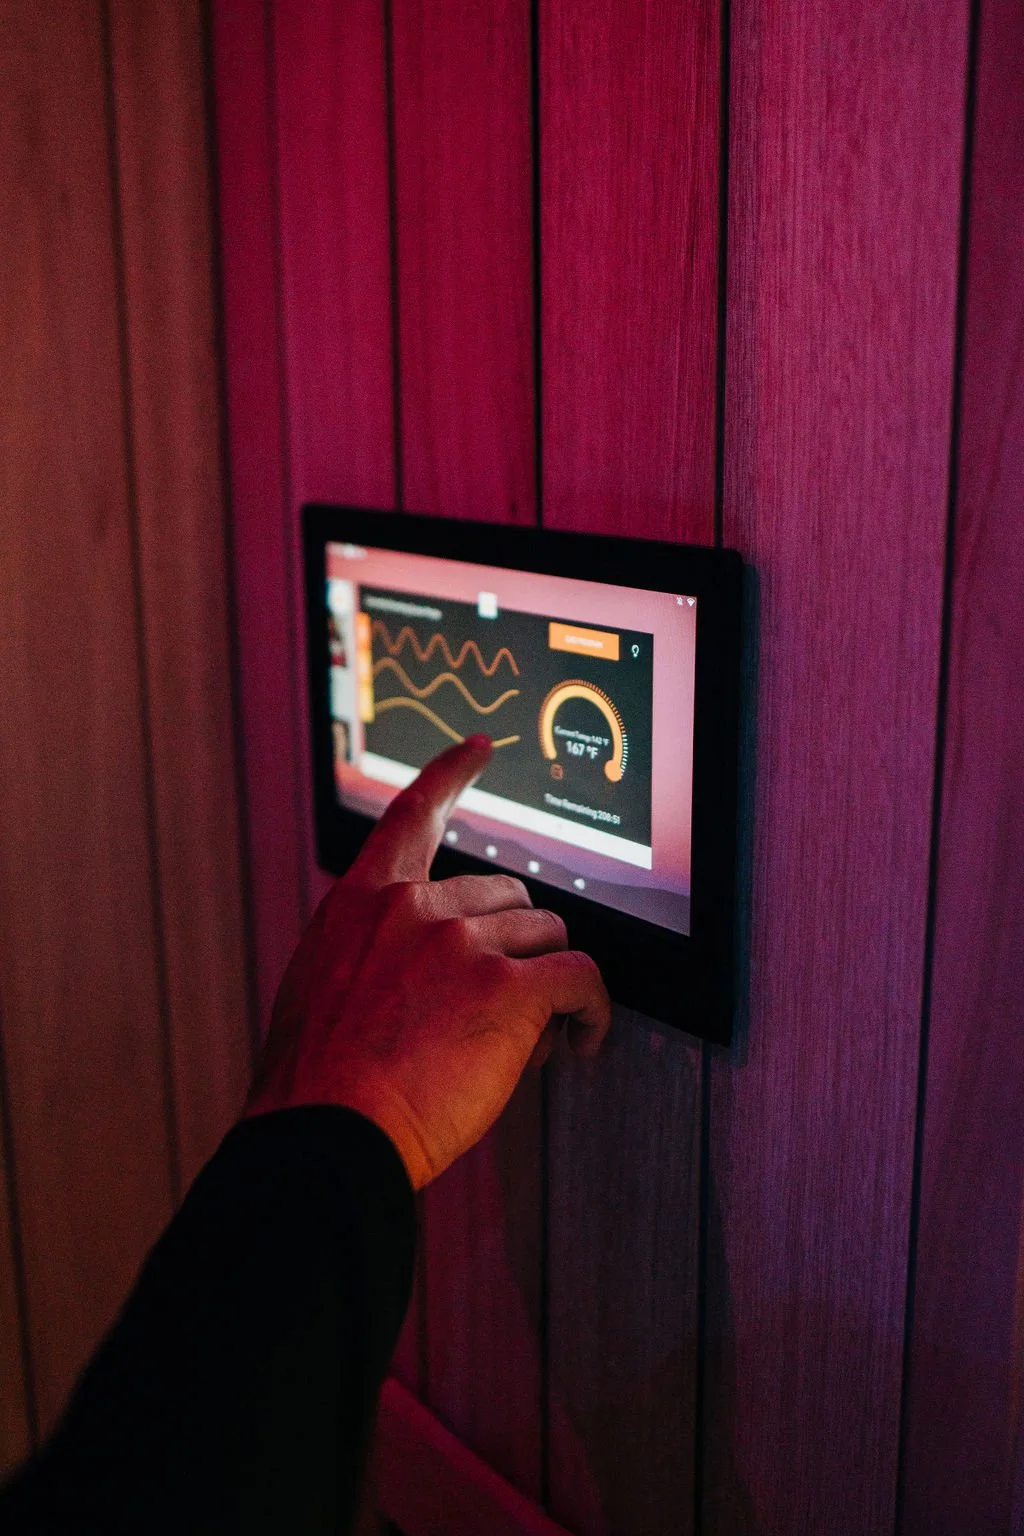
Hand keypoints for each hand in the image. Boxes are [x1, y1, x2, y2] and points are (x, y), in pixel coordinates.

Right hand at [245, 736, 611, 1187]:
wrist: (326, 1135)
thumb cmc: (317, 1087)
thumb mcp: (316, 993)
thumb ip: (367, 959)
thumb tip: (418, 975)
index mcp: (360, 904)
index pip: (411, 817)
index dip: (450, 777)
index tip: (479, 749)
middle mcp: (413, 907)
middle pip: (507, 896)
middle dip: (516, 948)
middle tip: (504, 1010)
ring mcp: (460, 943)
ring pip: (547, 938)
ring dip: (548, 986)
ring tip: (531, 1042)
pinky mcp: (507, 988)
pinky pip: (581, 980)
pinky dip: (594, 1012)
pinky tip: (583, 1043)